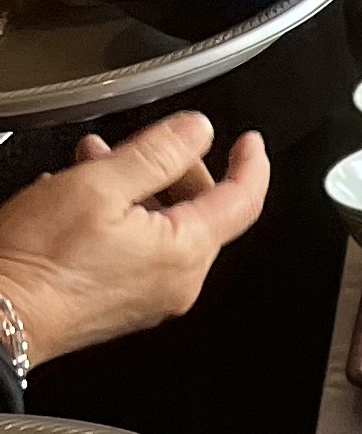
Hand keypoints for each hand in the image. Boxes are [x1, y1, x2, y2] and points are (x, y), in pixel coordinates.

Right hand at [0, 117, 269, 360]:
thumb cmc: (39, 260)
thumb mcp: (100, 185)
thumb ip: (157, 153)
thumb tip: (197, 131)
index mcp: (185, 252)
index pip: (242, 201)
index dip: (250, 164)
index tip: (249, 142)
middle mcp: (177, 281)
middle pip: (202, 212)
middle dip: (175, 169)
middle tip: (144, 142)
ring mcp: (151, 295)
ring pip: (165, 228)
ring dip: (139, 187)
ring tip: (97, 160)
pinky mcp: (124, 302)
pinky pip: (140, 250)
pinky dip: (124, 217)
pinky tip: (83, 198)